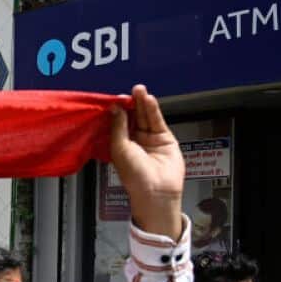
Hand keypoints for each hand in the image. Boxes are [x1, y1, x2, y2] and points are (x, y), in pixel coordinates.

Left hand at [110, 85, 184, 238]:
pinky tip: (149, 100)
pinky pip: (158, 122)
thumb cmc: (134, 175)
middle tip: (130, 91)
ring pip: (145, 117)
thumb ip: (118, 127)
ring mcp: (150, 139)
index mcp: (120, 144)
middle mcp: (135, 141)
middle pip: (133, 117)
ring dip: (142, 103)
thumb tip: (115, 109)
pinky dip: (153, 110)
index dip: (118, 110)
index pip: (119, 122)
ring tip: (139, 90)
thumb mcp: (120, 148)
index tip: (116, 98)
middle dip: (131, 104)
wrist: (156, 190)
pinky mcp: (165, 139)